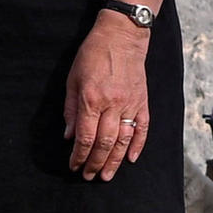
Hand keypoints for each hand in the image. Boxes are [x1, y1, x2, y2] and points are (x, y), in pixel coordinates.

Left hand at [65, 17, 150, 181]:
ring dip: (114, 161)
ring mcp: (130, 104)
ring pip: (124, 140)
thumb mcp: (73, 79)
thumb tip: (69, 136)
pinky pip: (143, 129)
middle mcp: (112, 104)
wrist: (122, 36)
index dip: (79, 155)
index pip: (85, 137)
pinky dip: (138, 146)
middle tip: (89, 176)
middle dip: (95, 163)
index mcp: (92, 99)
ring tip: (107, 175)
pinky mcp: (143, 102)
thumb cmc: (93, 55)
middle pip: (104, 143)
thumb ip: (71, 109)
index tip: (74, 166)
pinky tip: (131, 159)